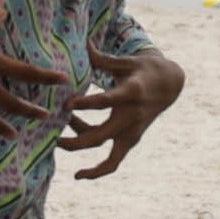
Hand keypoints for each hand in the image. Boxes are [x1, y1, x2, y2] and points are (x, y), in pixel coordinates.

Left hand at [60, 49, 184, 182]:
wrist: (169, 85)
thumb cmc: (142, 69)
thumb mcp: (125, 61)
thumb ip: (102, 59)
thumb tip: (83, 43)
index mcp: (131, 93)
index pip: (105, 102)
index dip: (85, 104)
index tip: (66, 105)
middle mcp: (132, 118)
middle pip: (99, 137)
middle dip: (73, 139)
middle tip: (51, 134)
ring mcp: (132, 133)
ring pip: (107, 156)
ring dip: (81, 150)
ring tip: (56, 141)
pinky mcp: (130, 141)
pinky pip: (113, 163)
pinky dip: (97, 171)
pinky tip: (78, 175)